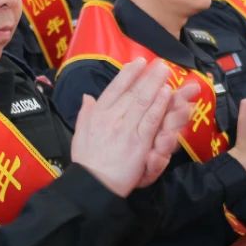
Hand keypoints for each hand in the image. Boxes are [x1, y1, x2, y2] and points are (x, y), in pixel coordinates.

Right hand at [72, 58, 194, 196]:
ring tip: (165, 72)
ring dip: (155, 85)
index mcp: (98, 114)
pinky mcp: (138, 142)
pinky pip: (150, 120)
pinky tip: (166, 94)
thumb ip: (85, 113)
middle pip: (133, 92)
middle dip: (148, 75)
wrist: (92, 184)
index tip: (139, 62)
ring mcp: (126, 129)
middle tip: (160, 63)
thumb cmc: (87, 162)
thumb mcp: (78, 134)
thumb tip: (87, 96)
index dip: (128, 74)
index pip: (114, 88)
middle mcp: (112, 117)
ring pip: (143, 102)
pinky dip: (158, 106)